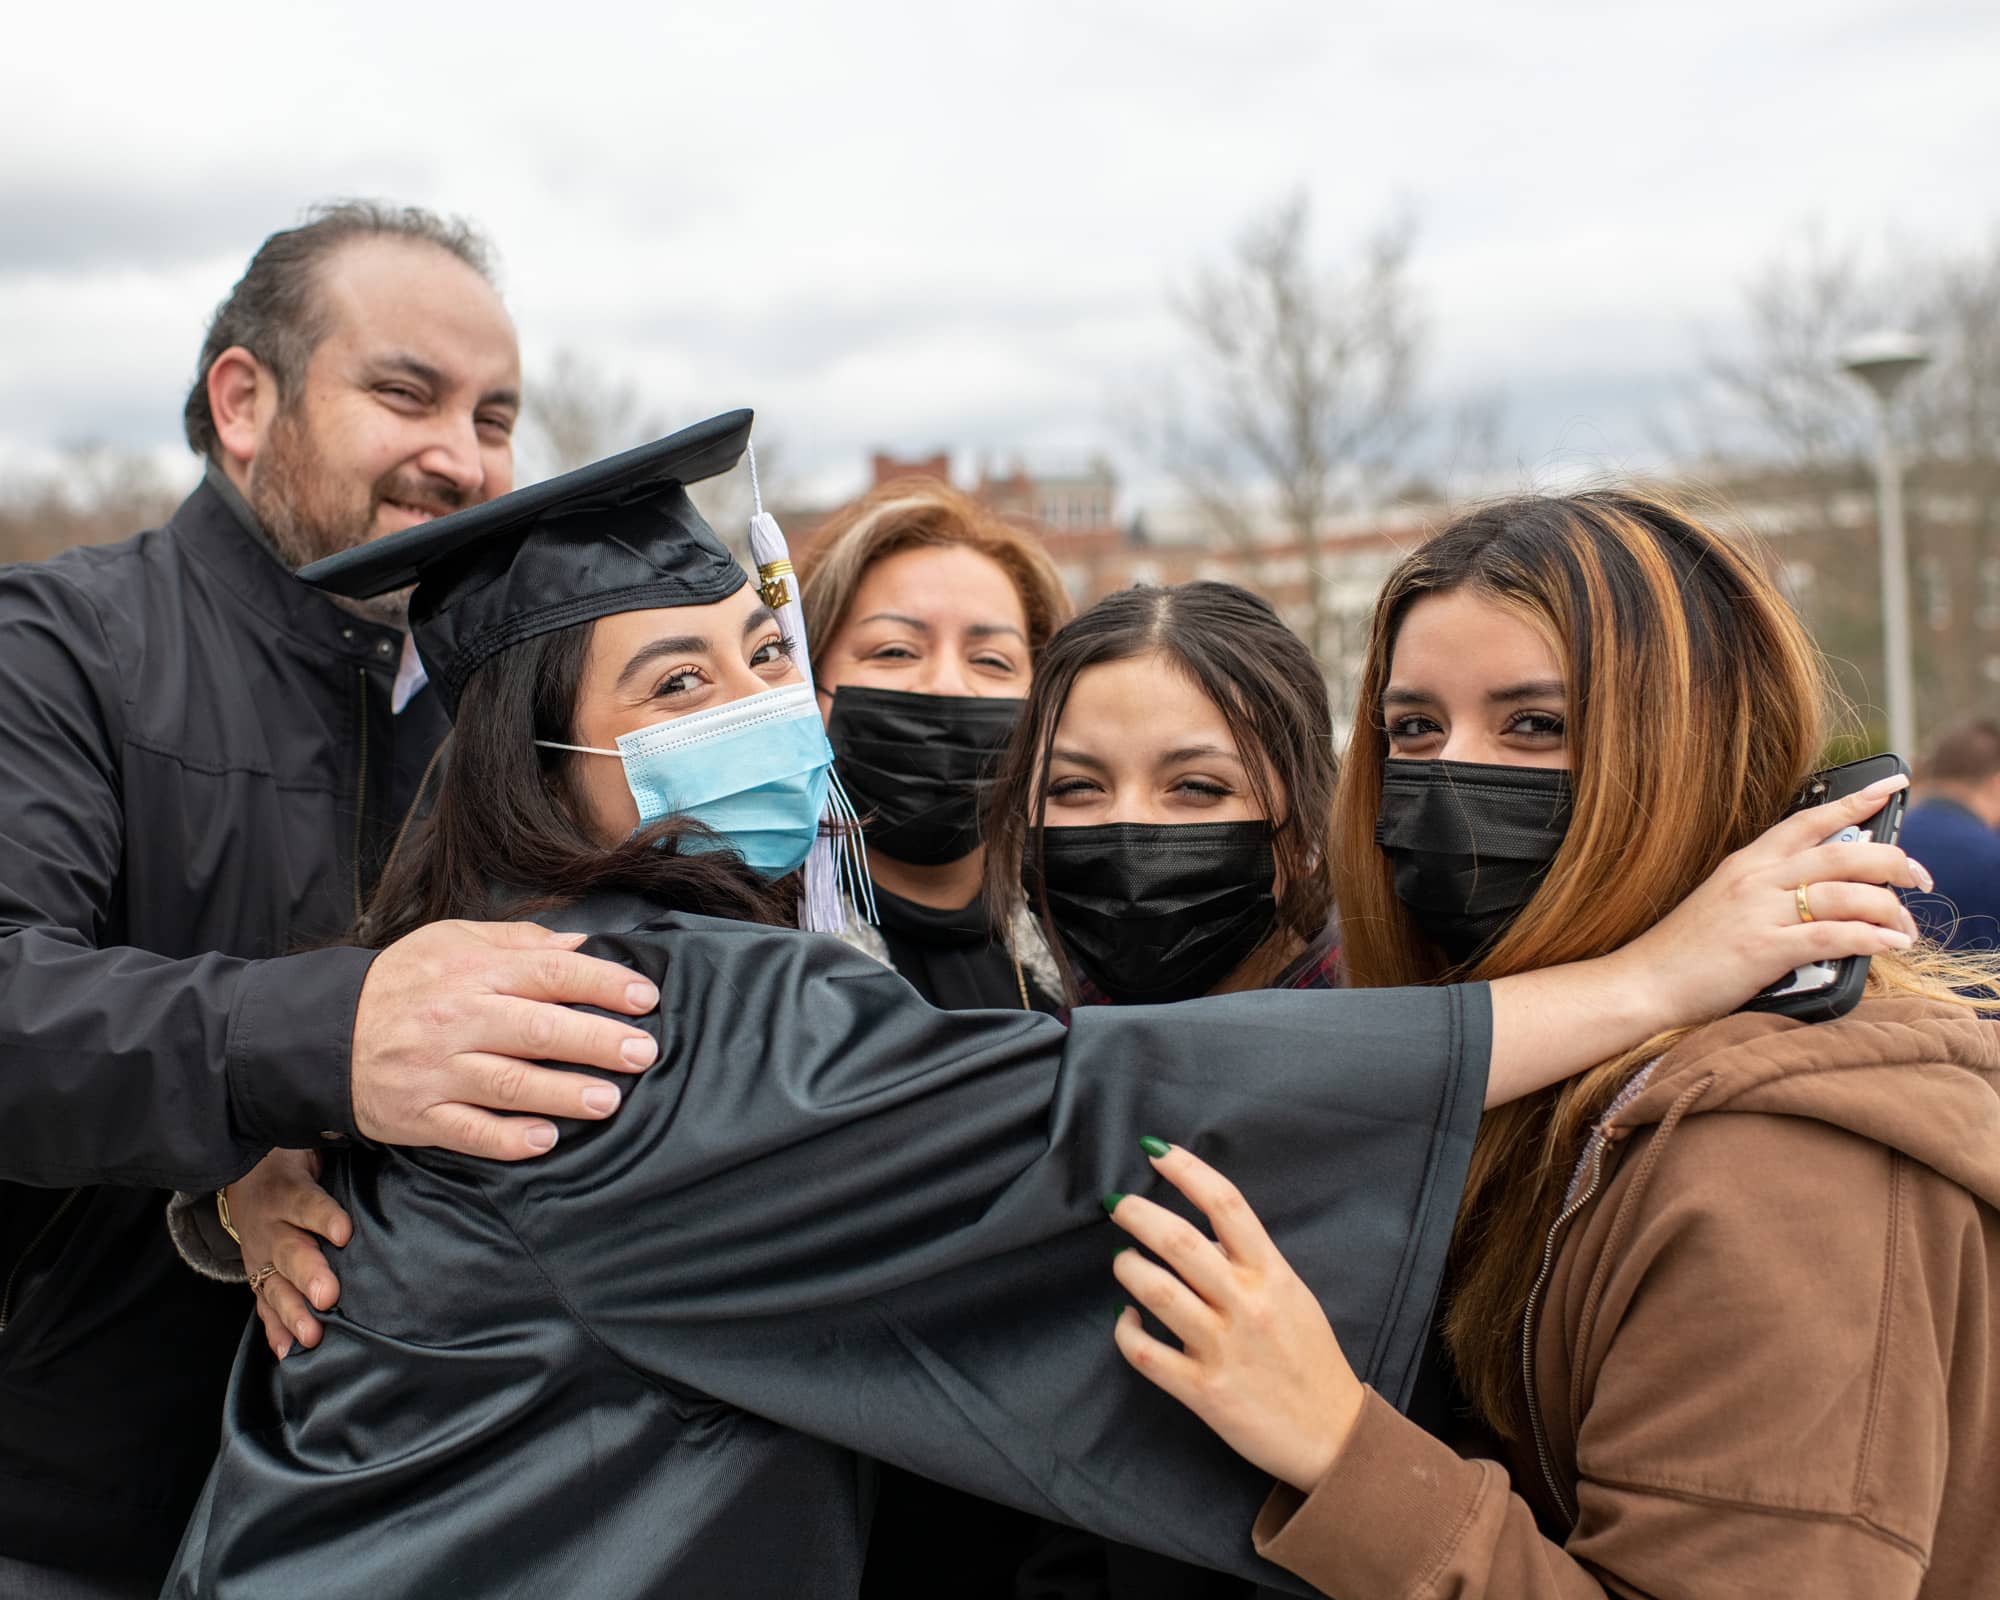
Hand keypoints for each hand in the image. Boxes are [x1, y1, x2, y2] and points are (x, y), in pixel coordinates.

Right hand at [226, 1148, 350, 1359]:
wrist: (244, 1178)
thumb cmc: (295, 1163)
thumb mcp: (309, 1145)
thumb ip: (338, 1146)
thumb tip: (384, 1134)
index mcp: (287, 1191)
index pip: (307, 1203)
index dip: (323, 1217)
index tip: (344, 1232)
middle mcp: (272, 1226)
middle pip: (290, 1251)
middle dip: (309, 1275)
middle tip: (329, 1295)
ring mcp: (261, 1257)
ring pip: (274, 1285)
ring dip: (293, 1312)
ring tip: (312, 1334)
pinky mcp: (258, 1277)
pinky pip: (263, 1305)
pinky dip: (274, 1329)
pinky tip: (288, 1351)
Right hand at [351, 920, 660, 1160]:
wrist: (320, 1032)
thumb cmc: (402, 983)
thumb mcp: (453, 941)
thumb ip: (520, 941)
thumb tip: (584, 943)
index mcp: (473, 972)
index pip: (550, 972)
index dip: (603, 983)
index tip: (646, 998)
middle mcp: (458, 1020)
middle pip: (538, 1029)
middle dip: (597, 1041)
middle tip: (644, 1052)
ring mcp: (438, 1071)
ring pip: (509, 1084)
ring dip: (564, 1092)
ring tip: (610, 1100)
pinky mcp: (420, 1116)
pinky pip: (469, 1131)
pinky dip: (509, 1138)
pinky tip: (547, 1139)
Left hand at [1108, 1141, 1362, 1494]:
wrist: (1334, 1437)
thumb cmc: (1311, 1360)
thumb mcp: (1293, 1297)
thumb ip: (1250, 1264)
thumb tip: (1201, 1236)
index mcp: (1272, 1275)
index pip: (1227, 1204)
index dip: (1187, 1170)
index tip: (1155, 1151)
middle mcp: (1247, 1304)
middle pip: (1180, 1242)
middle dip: (1138, 1214)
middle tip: (1117, 1206)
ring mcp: (1223, 1348)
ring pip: (1156, 1291)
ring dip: (1127, 1268)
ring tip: (1122, 1261)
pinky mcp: (1203, 1392)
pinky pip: (1146, 1354)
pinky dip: (1125, 1331)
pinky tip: (1126, 1318)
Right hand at [1609, 775, 1929, 1033]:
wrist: (1642, 983)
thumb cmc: (1683, 952)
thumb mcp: (1723, 905)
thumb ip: (1767, 892)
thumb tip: (1821, 896)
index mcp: (1746, 863)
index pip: (1809, 820)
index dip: (1856, 800)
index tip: (1892, 786)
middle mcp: (1755, 879)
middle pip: (1841, 853)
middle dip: (1892, 860)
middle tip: (1920, 875)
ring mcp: (1759, 912)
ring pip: (1846, 893)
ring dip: (1889, 907)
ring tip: (1908, 924)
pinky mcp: (1764, 949)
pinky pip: (1833, 936)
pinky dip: (1871, 939)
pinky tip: (1890, 945)